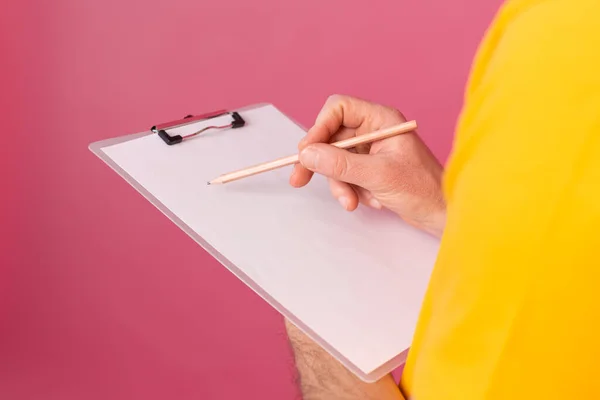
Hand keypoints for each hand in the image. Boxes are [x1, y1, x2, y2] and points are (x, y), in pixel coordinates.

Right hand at [290, 95, 445, 236]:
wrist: (441, 214)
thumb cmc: (422, 189)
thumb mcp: (377, 175)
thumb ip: (340, 164)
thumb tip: (306, 154)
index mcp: (381, 119)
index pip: (338, 109)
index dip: (319, 127)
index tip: (306, 152)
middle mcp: (373, 130)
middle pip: (331, 137)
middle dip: (322, 163)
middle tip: (299, 180)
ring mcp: (370, 150)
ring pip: (335, 160)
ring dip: (339, 183)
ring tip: (352, 202)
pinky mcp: (369, 169)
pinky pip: (344, 175)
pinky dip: (349, 190)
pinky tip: (367, 200)